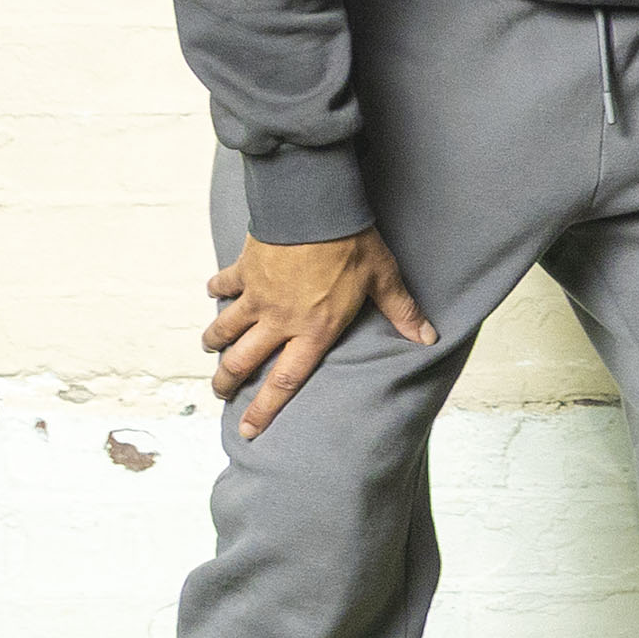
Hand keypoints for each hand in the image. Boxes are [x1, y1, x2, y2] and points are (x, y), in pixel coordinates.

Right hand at [203, 229, 434, 437]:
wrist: (314, 208)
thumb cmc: (352, 244)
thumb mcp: (384, 279)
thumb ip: (403, 312)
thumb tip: (428, 338)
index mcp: (313, 331)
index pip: (285, 381)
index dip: (264, 409)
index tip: (247, 429)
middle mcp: (280, 320)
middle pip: (244, 361)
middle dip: (228, 381)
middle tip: (220, 392)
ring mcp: (258, 296)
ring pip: (226, 328)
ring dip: (215, 341)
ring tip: (210, 349)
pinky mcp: (245, 270)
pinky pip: (224, 284)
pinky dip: (216, 290)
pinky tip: (212, 293)